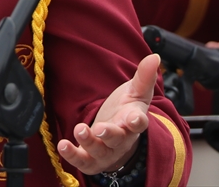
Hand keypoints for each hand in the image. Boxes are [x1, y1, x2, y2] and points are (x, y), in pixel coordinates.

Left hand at [58, 53, 157, 173]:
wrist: (116, 138)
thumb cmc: (125, 112)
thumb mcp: (135, 93)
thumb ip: (144, 76)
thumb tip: (155, 57)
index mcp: (132, 122)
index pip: (139, 123)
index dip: (137, 121)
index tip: (134, 119)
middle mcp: (121, 140)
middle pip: (118, 140)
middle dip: (110, 134)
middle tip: (101, 128)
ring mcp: (106, 152)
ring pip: (100, 151)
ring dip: (89, 142)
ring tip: (79, 129)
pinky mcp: (91, 160)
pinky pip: (83, 161)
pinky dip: (73, 156)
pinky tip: (63, 145)